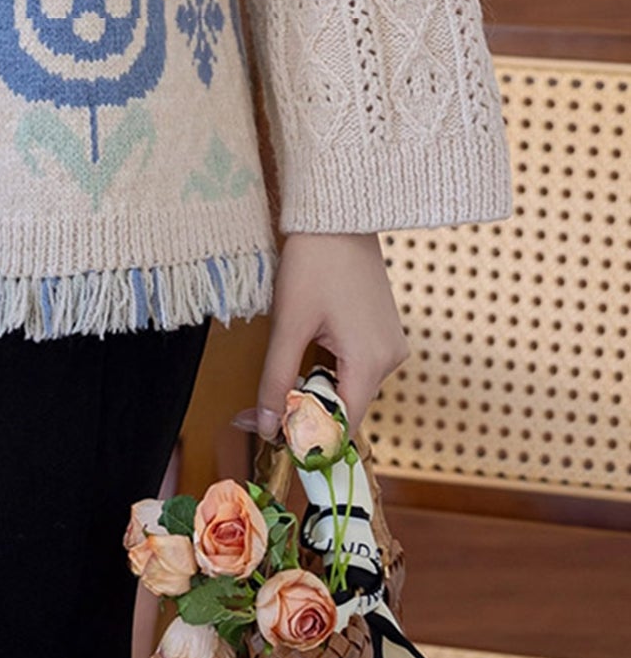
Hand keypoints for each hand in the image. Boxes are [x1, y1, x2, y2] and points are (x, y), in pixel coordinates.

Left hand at [239, 229, 408, 444]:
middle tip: (265, 409)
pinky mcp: (384, 332)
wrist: (338, 217)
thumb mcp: (288, 325)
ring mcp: (391, 344)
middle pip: (347, 407)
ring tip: (287, 368)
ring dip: (317, 388)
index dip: (311, 439)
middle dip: (307, 410)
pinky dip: (330, 369)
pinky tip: (310, 348)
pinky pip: (356, 367)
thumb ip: (276, 380)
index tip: (277, 441)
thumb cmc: (313, 263)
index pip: (344, 425)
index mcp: (370, 361)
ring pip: (350, 388)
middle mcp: (390, 358)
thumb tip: (268, 428)